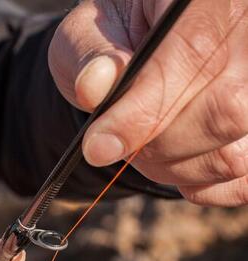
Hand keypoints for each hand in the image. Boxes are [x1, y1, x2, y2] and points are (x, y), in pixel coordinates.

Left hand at [49, 0, 247, 205]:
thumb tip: (94, 88)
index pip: (192, 57)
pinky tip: (172, 164)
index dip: (140, 114)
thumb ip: (87, 56)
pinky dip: (199, 187)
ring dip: (171, 168)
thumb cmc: (111, 41)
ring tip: (140, 145)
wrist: (136, 55)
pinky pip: (241, 182)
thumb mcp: (84, 34)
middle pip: (226, 114)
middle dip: (156, 145)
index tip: (96, 147)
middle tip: (115, 142)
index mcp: (206, 1)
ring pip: (232, 156)